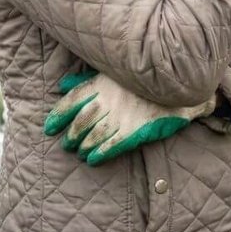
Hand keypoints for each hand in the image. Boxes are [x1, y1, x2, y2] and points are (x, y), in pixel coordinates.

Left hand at [44, 71, 216, 165]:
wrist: (182, 84)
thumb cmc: (145, 78)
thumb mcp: (116, 72)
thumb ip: (88, 79)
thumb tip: (62, 85)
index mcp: (104, 83)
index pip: (73, 100)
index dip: (59, 115)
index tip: (49, 128)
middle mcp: (110, 100)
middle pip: (82, 120)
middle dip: (71, 134)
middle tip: (66, 144)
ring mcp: (123, 116)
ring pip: (95, 135)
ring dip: (83, 146)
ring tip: (79, 152)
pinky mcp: (137, 130)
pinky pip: (113, 144)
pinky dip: (101, 153)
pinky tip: (93, 159)